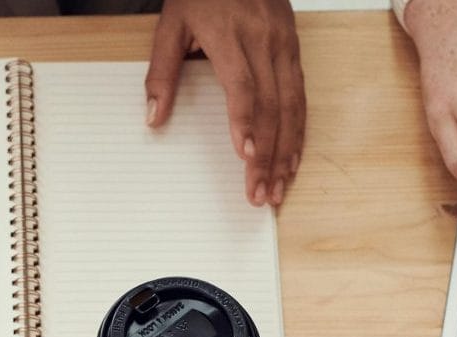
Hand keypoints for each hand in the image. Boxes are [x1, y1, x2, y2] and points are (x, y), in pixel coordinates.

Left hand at [145, 0, 304, 206]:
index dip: (246, 123)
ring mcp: (284, 44)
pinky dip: (299, 129)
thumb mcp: (170, 24)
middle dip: (268, 154)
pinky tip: (293, 156)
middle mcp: (264, 41)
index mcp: (231, 36)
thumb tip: (154, 118)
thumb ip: (162, 71)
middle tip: (261, 192)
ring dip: (288, 150)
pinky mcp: (295, 47)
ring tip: (279, 186)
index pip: (244, 87)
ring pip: (293, 105)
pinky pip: (302, 94)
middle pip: (272, 106)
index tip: (246, 156)